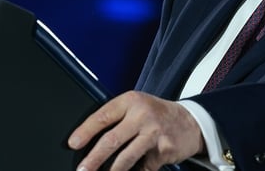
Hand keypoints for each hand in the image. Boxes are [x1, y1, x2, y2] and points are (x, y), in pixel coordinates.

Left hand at [68, 90, 205, 170]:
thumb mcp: (137, 107)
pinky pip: (142, 167)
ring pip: (125, 157)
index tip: (73, 143)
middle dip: (93, 158)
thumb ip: (117, 118)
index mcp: (131, 101)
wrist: (190, 122)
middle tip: (82, 169)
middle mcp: (143, 115)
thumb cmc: (156, 114)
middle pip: (112, 139)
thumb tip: (89, 141)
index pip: (103, 116)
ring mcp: (154, 133)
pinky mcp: (163, 151)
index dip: (86, 131)